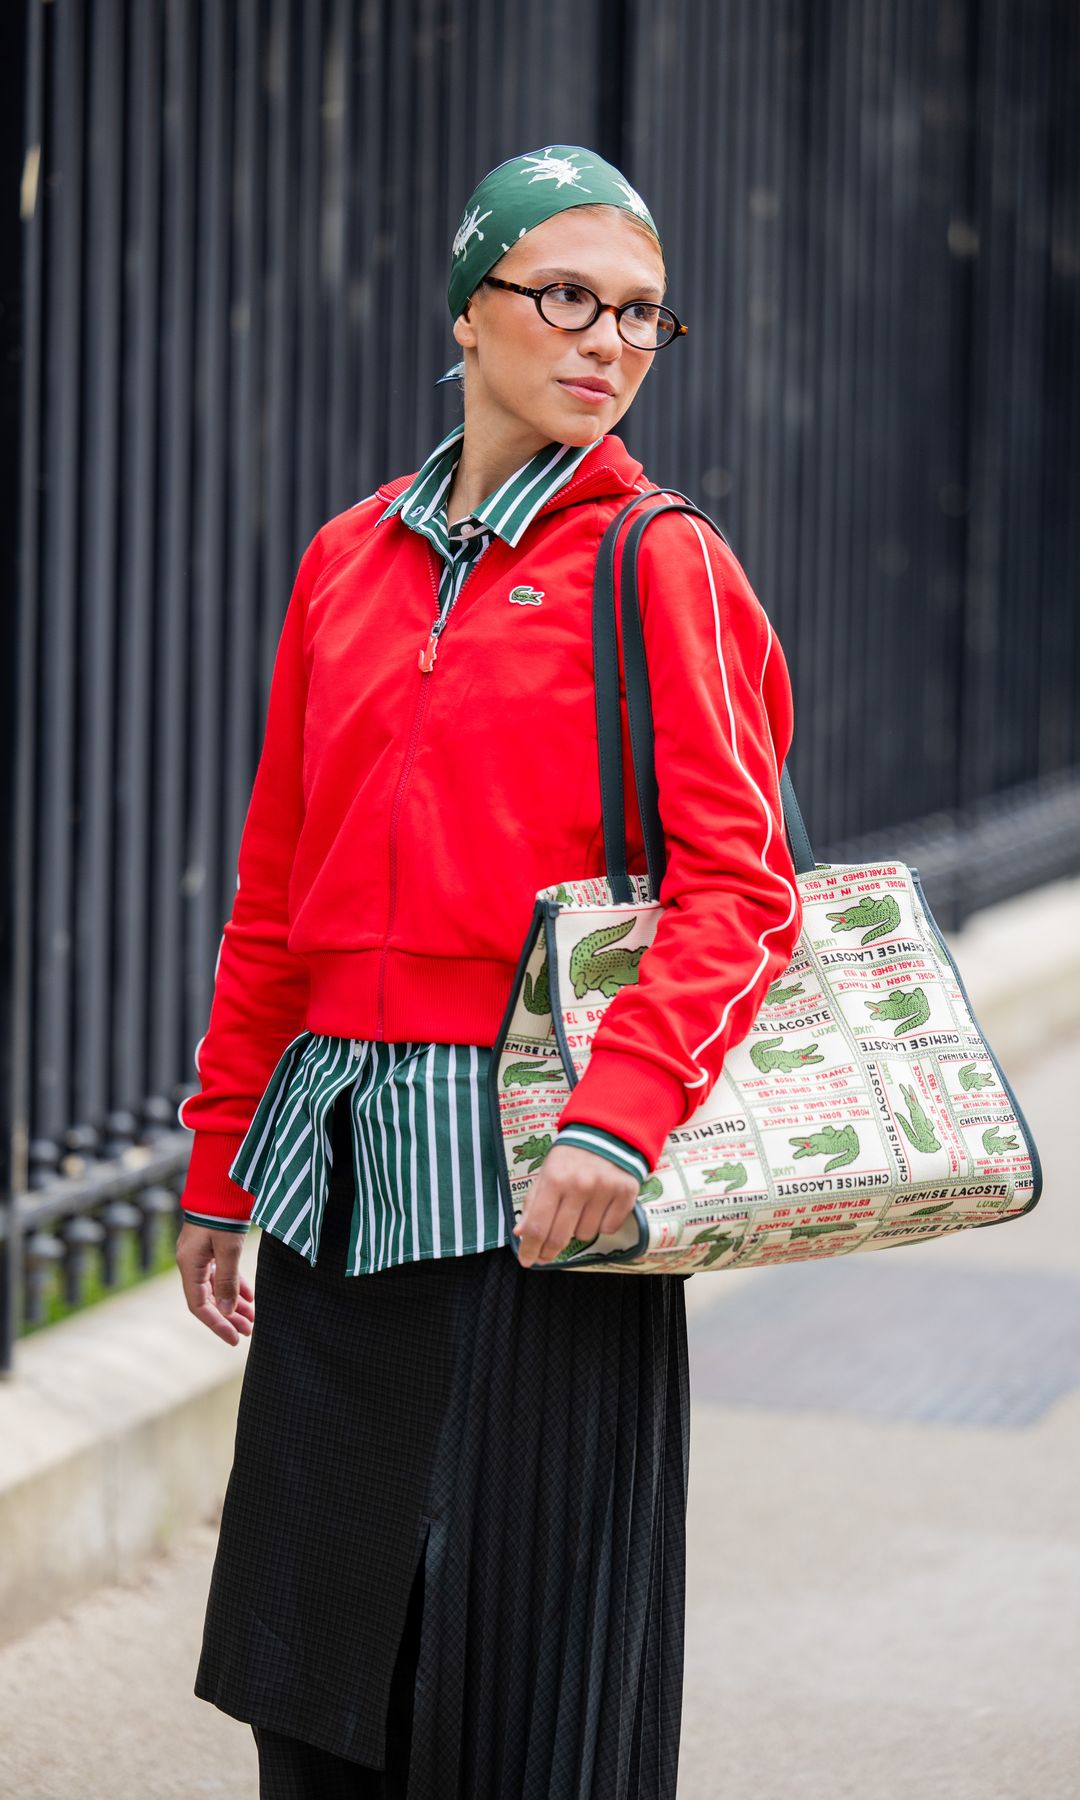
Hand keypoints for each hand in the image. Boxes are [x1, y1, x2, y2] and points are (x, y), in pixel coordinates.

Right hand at [175, 1223, 254, 1344]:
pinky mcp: (210, 1248)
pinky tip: (250, 1298)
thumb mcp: (228, 1249)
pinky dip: (235, 1286)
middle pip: (208, 1299)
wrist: (219, 1184)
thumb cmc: (222, 1214)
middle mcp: (191, 1263)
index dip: (217, 1324)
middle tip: (249, 1332)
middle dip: (228, 1317)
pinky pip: (221, 1274)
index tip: (234, 1339)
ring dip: (233, 1304)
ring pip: (216, 1288)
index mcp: (189, 1265)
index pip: (200, 1306)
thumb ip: (228, 1281)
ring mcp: (200, 1255)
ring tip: (252, 1320)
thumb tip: (228, 1312)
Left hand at [512, 1142, 640, 1267]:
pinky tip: (600, 1206)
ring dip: (579, 1229)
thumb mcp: (546, 1172)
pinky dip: (602, 1223)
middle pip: (560, 1237)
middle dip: (549, 1251)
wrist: (608, 1132)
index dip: (530, 1249)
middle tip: (545, 1255)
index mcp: (554, 1179)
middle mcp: (580, 1185)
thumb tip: (521, 1233)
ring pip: (586, 1234)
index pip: (538, 1226)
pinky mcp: (627, 1192)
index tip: (527, 1261)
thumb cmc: (571, 1156)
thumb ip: (533, 1203)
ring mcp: (605, 1190)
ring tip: (580, 1210)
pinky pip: (609, 1228)